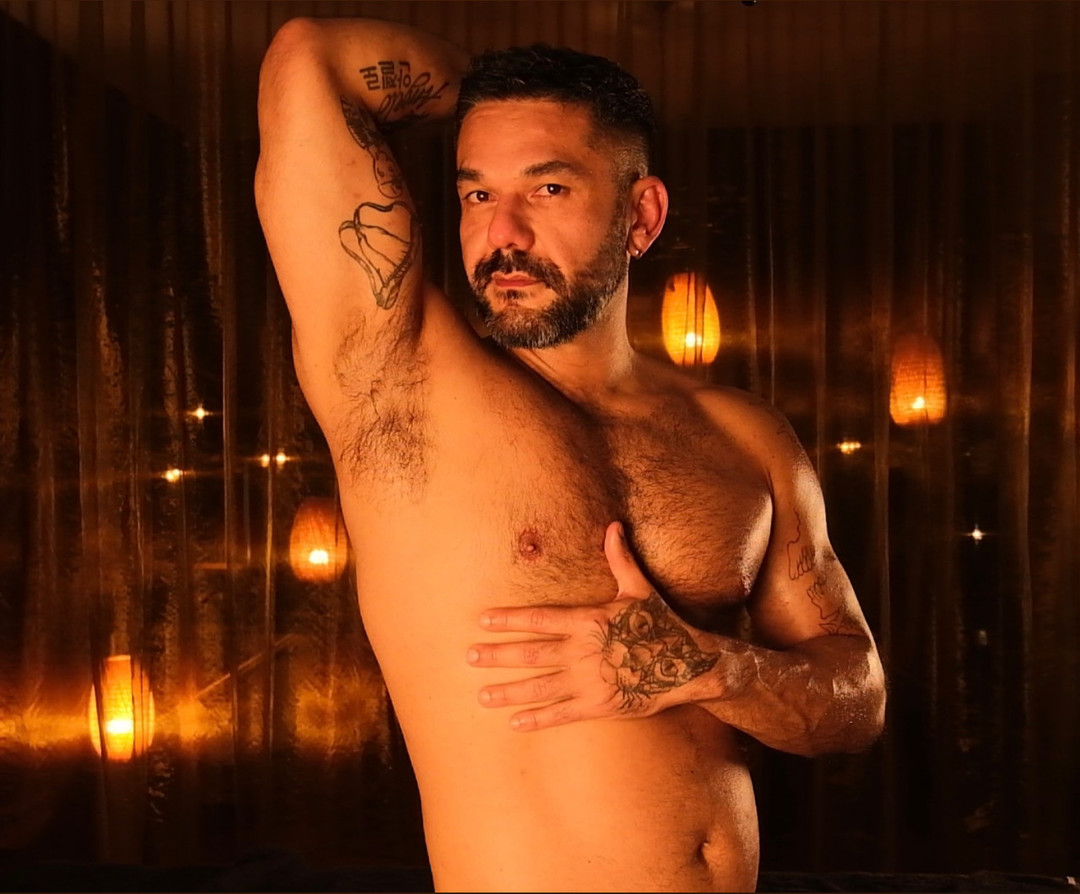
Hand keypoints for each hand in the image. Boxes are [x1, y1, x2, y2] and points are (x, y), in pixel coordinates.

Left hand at [466, 521, 721, 730]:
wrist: (690, 664)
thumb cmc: (661, 624)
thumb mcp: (640, 589)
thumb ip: (620, 560)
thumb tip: (613, 525)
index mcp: (589, 621)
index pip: (540, 618)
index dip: (510, 620)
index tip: (483, 621)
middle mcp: (584, 652)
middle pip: (531, 654)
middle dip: (497, 656)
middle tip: (469, 657)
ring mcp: (590, 682)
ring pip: (540, 687)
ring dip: (508, 691)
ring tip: (481, 695)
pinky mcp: (600, 706)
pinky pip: (562, 714)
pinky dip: (537, 719)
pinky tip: (514, 723)